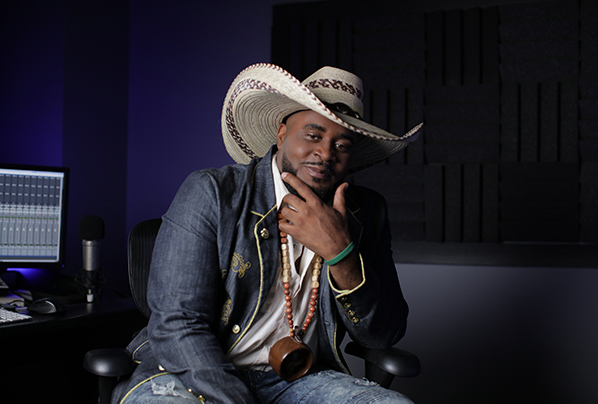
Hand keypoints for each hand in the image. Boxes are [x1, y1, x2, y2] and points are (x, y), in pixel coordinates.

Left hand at [279, 172, 361, 288]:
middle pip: (288, 198)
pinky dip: (282, 224)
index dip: (291, 179)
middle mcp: (307, 211)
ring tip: (289, 215)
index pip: (301, 187)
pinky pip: (282, 225)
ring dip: (285, 212)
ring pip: (284, 211)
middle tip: (289, 203)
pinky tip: (287, 225)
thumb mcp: (341, 210)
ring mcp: (300, 222)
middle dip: (287, 199)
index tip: (284, 175)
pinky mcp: (297, 233)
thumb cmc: (339, 230)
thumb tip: (344, 185)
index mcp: (317, 204)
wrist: (337, 248)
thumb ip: (340, 196)